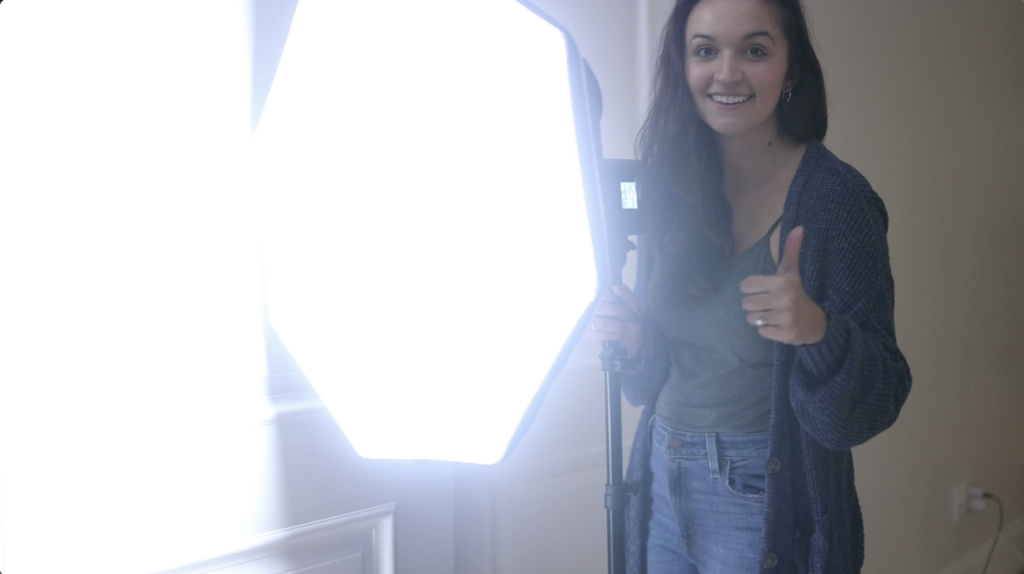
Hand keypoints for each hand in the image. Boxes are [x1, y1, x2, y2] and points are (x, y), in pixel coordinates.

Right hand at [585, 284, 642, 358]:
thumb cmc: (629, 321)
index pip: (600, 294)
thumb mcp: (631, 305)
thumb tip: (614, 287)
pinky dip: (613, 335)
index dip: (611, 298)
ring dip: (616, 326)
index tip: (618, 302)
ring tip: (620, 327)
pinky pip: (600, 334)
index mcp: (600, 300)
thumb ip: (625, 293)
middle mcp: (591, 310)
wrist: (631, 340)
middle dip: (616, 312)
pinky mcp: (590, 335)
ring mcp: (589, 323)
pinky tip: (616, 335)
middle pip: (599, 307)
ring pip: (601, 322)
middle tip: (622, 316)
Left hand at [740, 226, 826, 344]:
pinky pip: (761, 332)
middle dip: (755, 305)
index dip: (752, 289)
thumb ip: (791, 250)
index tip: (764, 291)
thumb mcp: (792, 272)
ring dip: (759, 319)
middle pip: (746, 303)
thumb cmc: (797, 294)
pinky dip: (767, 330)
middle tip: (769, 304)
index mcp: (782, 282)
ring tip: (773, 315)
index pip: (746, 286)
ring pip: (752, 319)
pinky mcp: (786, 334)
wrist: (816, 323)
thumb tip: (799, 227)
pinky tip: (778, 325)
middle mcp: (784, 299)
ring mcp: (785, 318)